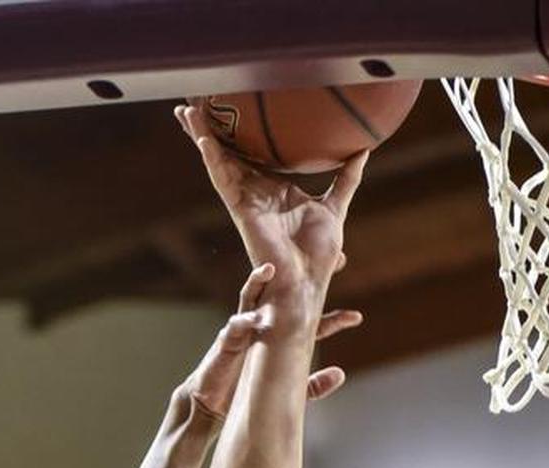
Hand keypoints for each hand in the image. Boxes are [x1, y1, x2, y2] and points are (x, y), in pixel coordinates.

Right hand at [175, 103, 365, 299]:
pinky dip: (212, 159)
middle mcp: (254, 192)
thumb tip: (363, 150)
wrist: (305, 283)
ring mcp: (244, 201)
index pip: (249, 153)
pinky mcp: (240, 210)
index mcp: (273, 188)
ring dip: (200, 137)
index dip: (235, 132)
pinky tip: (202, 138)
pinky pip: (223, 180)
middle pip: (226, 154)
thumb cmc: (318, 255)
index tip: (226, 107)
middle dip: (207, 130)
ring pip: (218, 162)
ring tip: (185, 111)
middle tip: (191, 103)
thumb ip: (347, 179)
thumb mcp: (336, 207)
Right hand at [183, 262, 362, 421]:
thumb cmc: (248, 390)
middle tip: (316, 267)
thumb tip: (341, 374)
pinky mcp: (225, 342)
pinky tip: (252, 317)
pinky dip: (242, 320)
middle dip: (298, 278)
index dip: (332, 321)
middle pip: (281, 294)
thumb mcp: (287, 389)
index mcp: (280, 336)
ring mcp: (243, 329)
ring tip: (270, 268)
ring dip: (259, 280)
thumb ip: (314, 385)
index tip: (356, 318)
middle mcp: (263, 325)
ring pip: (251, 297)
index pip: (309, 323)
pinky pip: (233, 326)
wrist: (214, 403)